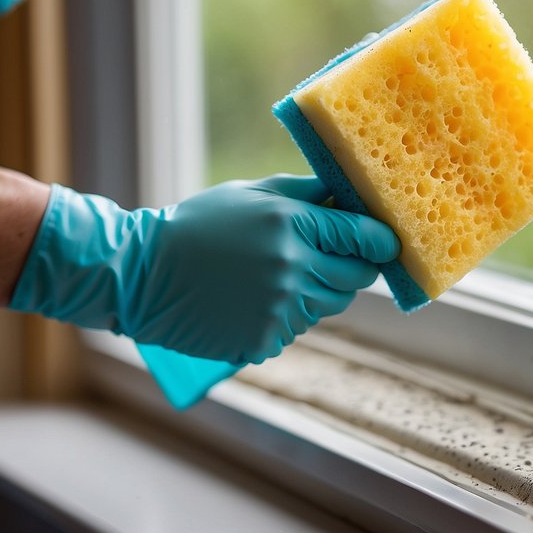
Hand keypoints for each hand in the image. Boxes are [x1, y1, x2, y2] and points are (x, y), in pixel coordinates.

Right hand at [9, 175, 400, 363]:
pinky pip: (297, 328)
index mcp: (290, 224)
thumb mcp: (251, 193)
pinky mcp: (263, 339)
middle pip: (356, 278)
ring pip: (330, 304)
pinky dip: (287, 315)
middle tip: (340, 258)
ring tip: (280, 274)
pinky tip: (256, 299)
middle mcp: (290, 267)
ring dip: (319, 291)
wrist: (144, 273)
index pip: (362, 236)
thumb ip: (304, 193)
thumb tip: (349, 194)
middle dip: (355, 267)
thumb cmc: (199, 225)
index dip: (381, 241)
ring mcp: (278, 308)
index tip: (388, 243)